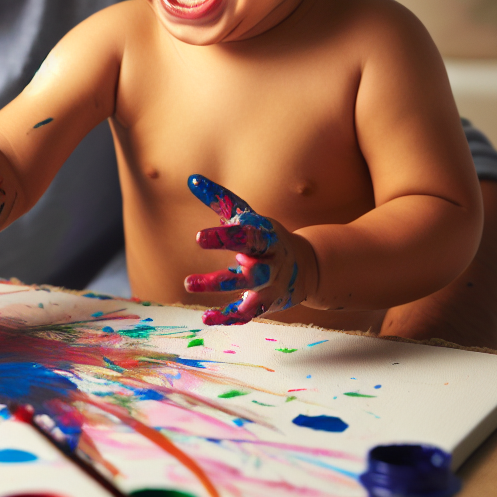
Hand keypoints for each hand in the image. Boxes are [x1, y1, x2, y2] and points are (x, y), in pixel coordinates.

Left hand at [183, 174, 310, 324]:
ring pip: (247, 295)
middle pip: (251, 273)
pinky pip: (246, 314)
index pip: (247, 238)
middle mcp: (272, 265)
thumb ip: (220, 199)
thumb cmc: (266, 236)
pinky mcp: (265, 304)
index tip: (199, 238)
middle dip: (220, 279)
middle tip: (188, 281)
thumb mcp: (248, 216)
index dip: (224, 238)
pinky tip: (205, 317)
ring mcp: (270, 287)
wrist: (307, 266)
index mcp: (268, 240)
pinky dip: (227, 318)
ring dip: (219, 294)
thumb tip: (192, 179)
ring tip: (189, 286)